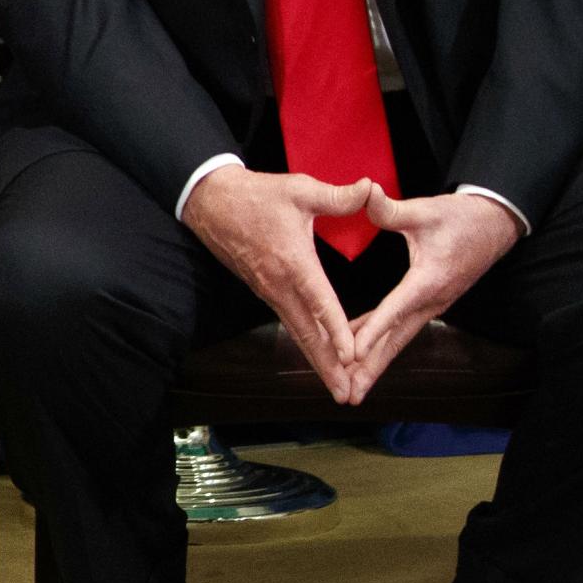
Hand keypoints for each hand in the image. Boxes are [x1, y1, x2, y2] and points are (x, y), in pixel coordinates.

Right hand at [182, 167, 376, 402]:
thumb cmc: (257, 195)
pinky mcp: (265, 291)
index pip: (319, 302)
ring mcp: (269, 291)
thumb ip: (338, 196)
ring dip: (318, 362)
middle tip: (347, 394)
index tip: (351, 356)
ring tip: (338, 386)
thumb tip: (371, 189)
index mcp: (293, 261)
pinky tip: (319, 356)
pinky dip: (307, 344)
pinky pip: (290, 323)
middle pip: (307, 333)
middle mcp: (279, 285)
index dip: (336, 330)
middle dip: (328, 366)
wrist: (211, 202)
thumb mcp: (299, 190)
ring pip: (297, 333)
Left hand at [342, 191, 519, 403]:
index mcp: (429, 280)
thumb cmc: (462, 216)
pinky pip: (399, 327)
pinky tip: (354, 351)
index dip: (372, 332)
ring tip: (349, 387)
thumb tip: (365, 193)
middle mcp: (431, 300)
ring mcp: (432, 304)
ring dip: (374, 363)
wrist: (496, 223)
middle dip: (371, 368)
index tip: (351, 355)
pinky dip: (378, 342)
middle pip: (396, 340)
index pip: (395, 310)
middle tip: (347, 393)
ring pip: (397, 339)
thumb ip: (392, 209)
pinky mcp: (429, 301)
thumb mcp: (427, 209)